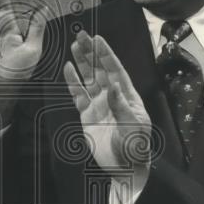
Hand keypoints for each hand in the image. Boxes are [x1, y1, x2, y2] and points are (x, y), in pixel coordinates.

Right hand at [63, 31, 151, 176]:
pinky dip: (72, 83)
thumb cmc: (136, 147)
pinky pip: (78, 96)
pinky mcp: (87, 115)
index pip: (115, 70)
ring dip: (81, 63)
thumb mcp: (133, 126)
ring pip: (88, 79)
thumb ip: (121, 106)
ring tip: (74, 46)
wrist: (125, 168)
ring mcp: (99, 105)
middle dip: (91, 53)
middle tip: (81, 35)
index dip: (106, 55)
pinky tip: (68, 69)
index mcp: (127, 95)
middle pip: (99, 70)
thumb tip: (113, 86)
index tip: (97, 39)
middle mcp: (112, 96)